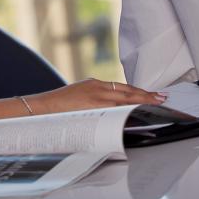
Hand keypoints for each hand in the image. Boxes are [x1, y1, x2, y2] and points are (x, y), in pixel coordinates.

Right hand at [0, 78, 165, 119]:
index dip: (138, 91)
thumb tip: (110, 112)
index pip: (121, 88)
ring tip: (157, 103)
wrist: (35, 109)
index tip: (152, 95)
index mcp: (92, 85)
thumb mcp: (76, 101)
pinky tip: (138, 111)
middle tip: (163, 98)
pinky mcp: (90, 105)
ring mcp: (94, 96)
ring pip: (124, 97)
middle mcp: (95, 87)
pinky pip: (114, 107)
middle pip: (127, 91)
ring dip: (142, 100)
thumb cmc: (55, 109)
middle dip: (146, 95)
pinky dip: (127, 108)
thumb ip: (93, 103)